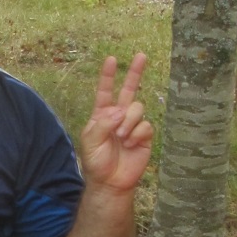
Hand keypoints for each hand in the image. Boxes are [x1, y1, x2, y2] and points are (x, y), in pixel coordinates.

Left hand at [76, 54, 151, 193]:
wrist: (110, 181)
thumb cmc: (96, 161)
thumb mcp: (91, 141)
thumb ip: (103, 123)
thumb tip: (121, 111)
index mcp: (102, 114)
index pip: (105, 90)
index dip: (108, 75)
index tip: (111, 59)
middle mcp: (119, 115)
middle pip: (129, 89)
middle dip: (135, 72)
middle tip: (141, 55)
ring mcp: (132, 124)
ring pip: (137, 108)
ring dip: (128, 121)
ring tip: (121, 137)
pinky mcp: (144, 135)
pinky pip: (145, 125)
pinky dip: (136, 134)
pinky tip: (130, 144)